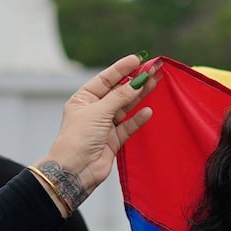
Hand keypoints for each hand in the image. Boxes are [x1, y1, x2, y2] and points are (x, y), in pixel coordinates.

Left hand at [37, 56, 157, 202]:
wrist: (75, 170)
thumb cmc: (78, 139)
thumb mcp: (98, 112)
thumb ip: (119, 98)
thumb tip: (136, 83)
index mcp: (83, 99)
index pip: (105, 79)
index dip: (121, 68)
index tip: (138, 59)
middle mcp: (94, 110)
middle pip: (118, 92)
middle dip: (135, 81)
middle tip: (153, 69)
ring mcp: (104, 125)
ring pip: (125, 107)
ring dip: (139, 96)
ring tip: (155, 83)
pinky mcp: (113, 140)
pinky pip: (128, 126)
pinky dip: (138, 119)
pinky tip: (148, 111)